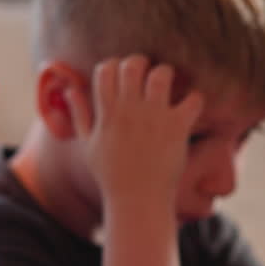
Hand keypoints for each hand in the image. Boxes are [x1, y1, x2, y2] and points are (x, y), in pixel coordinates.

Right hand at [62, 55, 202, 214]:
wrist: (137, 202)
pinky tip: (188, 108)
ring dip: (166, 75)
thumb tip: (71, 90)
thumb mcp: (88, 145)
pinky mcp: (177, 128)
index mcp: (107, 113)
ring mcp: (154, 118)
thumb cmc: (111, 175)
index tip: (122, 78)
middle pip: (133, 64)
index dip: (114, 66)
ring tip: (167, 86)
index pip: (106, 69)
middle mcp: (129, 110)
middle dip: (140, 63)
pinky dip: (194, 99)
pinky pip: (192, 99)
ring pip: (162, 74)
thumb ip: (79, 114)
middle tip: (146, 76)